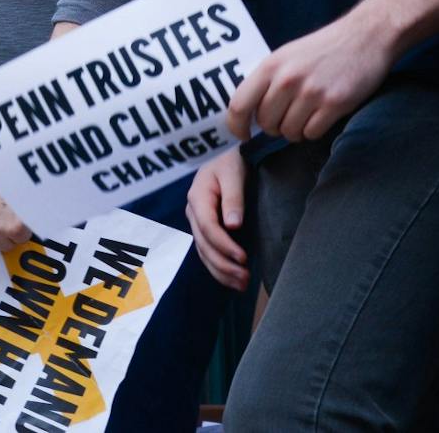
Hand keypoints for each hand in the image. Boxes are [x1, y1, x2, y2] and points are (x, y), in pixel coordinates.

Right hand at [185, 150, 248, 289]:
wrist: (224, 154)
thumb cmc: (230, 160)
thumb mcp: (233, 173)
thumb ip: (233, 198)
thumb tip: (234, 225)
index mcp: (198, 198)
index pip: (208, 227)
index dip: (224, 245)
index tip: (243, 258)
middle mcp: (193, 212)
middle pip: (203, 244)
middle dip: (223, 264)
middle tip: (245, 278)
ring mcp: (197, 221)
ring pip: (203, 252)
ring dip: (221, 270)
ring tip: (242, 284)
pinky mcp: (204, 227)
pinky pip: (207, 251)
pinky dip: (218, 267)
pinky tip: (231, 278)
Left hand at [225, 13, 391, 142]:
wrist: (364, 36)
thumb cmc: (321, 48)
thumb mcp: (285, 56)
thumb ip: (266, 80)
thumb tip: (247, 111)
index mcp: (270, 66)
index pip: (239, 105)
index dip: (236, 126)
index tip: (242, 134)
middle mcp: (287, 80)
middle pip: (265, 123)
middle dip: (272, 127)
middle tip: (284, 119)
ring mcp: (311, 92)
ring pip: (289, 132)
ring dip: (294, 131)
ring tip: (304, 117)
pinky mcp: (335, 103)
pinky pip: (312, 133)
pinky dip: (313, 131)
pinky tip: (319, 118)